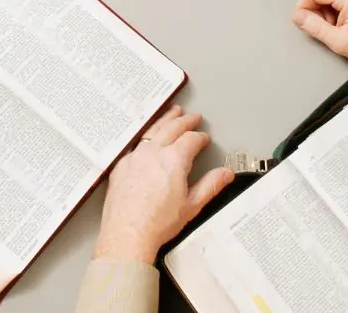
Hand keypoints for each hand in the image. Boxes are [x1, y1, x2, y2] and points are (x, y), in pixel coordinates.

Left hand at [95, 105, 234, 262]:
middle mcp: (153, 153)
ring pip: (152, 130)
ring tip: (172, 112)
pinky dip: (146, 134)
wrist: (127, 235)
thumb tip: (225, 174)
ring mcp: (135, 157)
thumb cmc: (157, 223)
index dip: (200, 137)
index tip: (204, 139)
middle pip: (172, 128)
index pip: (191, 139)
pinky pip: (136, 142)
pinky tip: (148, 135)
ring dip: (165, 120)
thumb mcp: (191, 206)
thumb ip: (210, 186)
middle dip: (185, 121)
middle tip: (193, 117)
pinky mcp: (122, 165)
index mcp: (174, 160)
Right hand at [291, 0, 347, 68]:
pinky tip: (341, 23)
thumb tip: (298, 16)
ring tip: (334, 27)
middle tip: (321, 26)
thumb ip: (314, 27)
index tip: (305, 22)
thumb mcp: (339, 41)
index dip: (303, 7)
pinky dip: (333, 8)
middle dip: (313, 7)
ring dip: (323, 9)